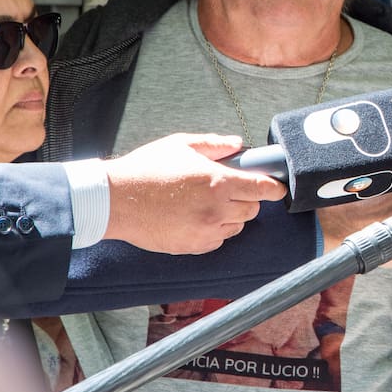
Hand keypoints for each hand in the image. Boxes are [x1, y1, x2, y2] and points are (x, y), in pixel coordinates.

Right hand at [102, 133, 286, 253]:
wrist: (114, 200)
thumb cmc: (145, 170)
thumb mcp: (181, 145)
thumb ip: (214, 144)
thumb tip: (238, 145)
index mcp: (218, 183)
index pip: (262, 189)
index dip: (274, 188)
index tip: (277, 187)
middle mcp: (216, 210)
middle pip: (252, 209)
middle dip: (248, 198)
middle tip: (232, 188)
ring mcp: (205, 232)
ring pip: (236, 226)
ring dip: (232, 215)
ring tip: (210, 202)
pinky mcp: (192, 246)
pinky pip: (218, 240)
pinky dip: (216, 230)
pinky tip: (198, 217)